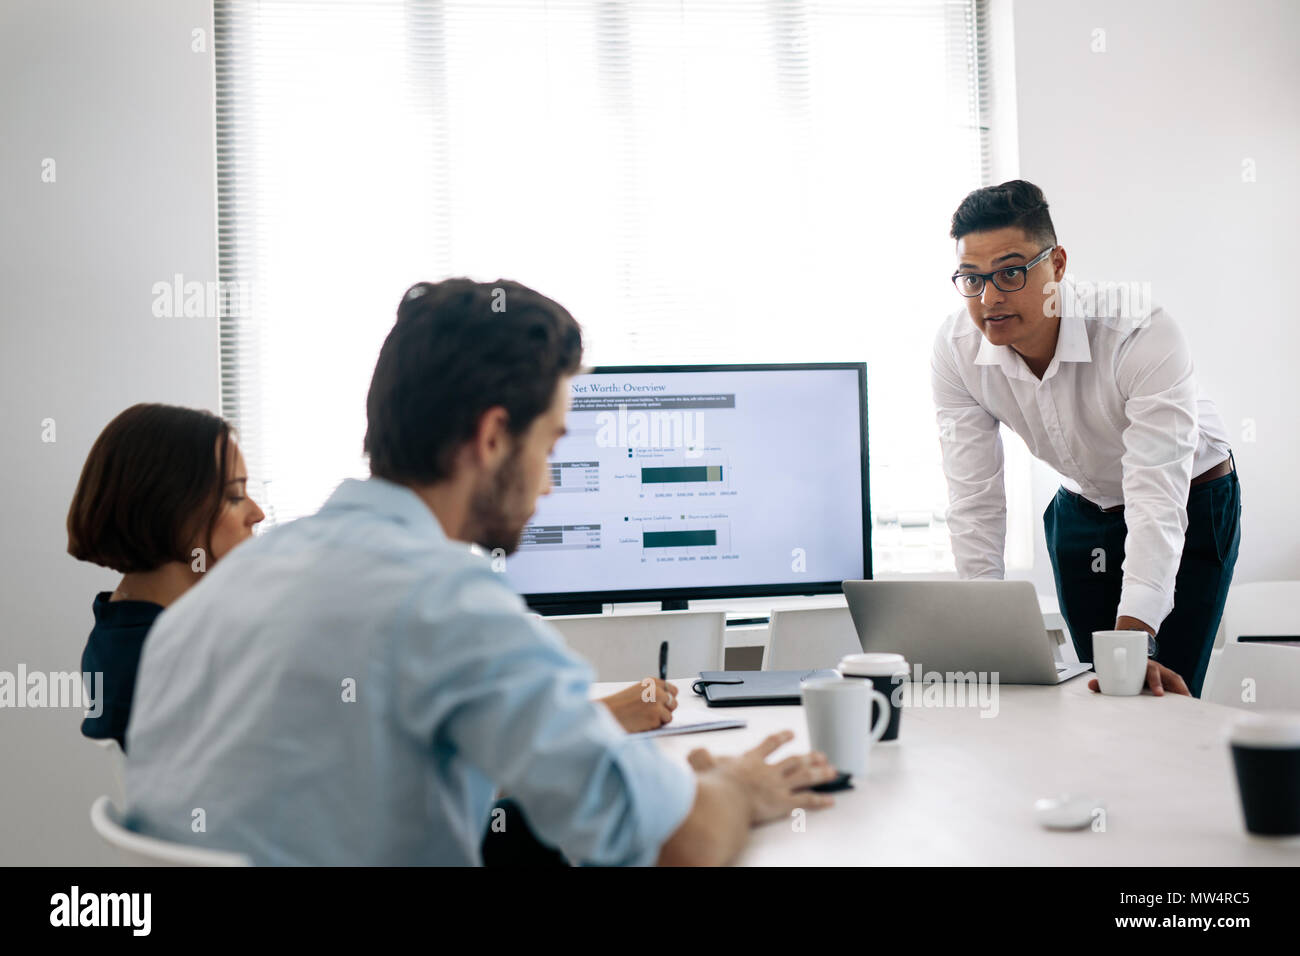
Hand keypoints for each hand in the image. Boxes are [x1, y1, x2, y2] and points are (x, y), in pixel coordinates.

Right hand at [600, 678, 677, 731]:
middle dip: (665, 710)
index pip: (672, 690)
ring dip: (660, 719)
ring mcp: (657, 703)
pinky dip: (655, 725)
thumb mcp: (638, 691)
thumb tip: (670, 700)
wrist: (609, 714)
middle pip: (673, 702)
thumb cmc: (620, 705)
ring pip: (670, 715)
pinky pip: (663, 724)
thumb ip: (654, 693)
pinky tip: (643, 722)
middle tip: (651, 713)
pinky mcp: (656, 716)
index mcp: (652, 682)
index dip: (668, 699)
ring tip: (645, 717)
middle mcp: (657, 690)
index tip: (661, 703)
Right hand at [688, 730, 836, 824]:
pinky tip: (830, 799)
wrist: (722, 802)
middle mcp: (767, 771)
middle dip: (809, 757)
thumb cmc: (711, 787)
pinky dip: (820, 800)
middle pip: (793, 760)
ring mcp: (777, 786)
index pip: (769, 745)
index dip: (781, 738)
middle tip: (821, 755)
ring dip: (820, 774)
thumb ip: (699, 757)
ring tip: (832, 771)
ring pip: (804, 777)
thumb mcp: (701, 766)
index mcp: (749, 761)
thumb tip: (695, 751)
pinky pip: (805, 800)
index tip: (790, 734)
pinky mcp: (782, 804)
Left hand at [1088, 660, 1189, 696]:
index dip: (1155, 681)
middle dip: (1173, 688)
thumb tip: (1091, 685)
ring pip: (1174, 679)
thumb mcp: (1115, 672)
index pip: (1151, 671)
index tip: (1158, 693)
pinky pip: (1176, 685)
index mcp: (1142, 664)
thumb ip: (1103, 680)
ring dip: (1182, 690)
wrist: (1129, 653)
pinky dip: (1182, 692)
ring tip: (1188, 703)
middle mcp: (1154, 667)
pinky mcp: (1165, 679)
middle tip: (1178, 702)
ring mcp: (1161, 673)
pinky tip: (1187, 701)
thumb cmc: (1123, 668)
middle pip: (1168, 675)